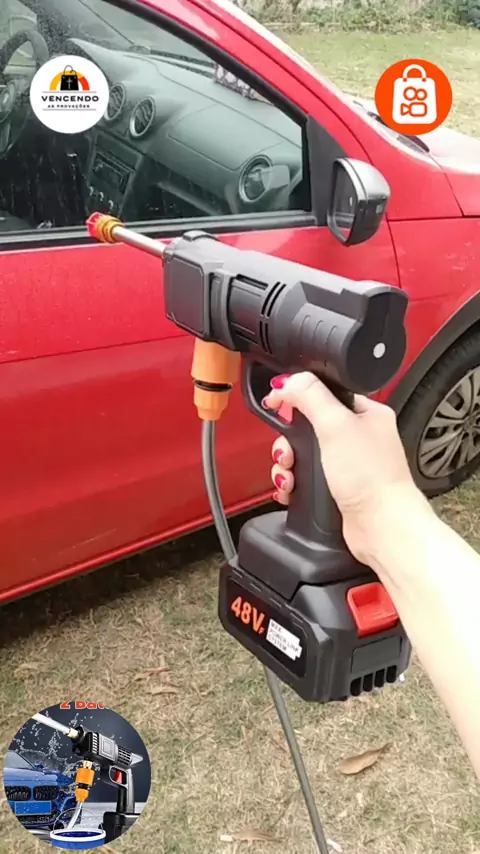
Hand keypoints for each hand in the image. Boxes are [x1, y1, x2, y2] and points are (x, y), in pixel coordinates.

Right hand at [264, 372, 425, 565]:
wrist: (381, 528)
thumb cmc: (372, 479)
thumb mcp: (336, 426)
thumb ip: (310, 397)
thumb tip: (288, 381)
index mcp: (365, 413)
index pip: (322, 392)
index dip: (295, 397)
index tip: (275, 403)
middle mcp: (357, 436)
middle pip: (306, 425)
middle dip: (288, 441)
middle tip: (286, 452)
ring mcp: (347, 463)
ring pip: (302, 453)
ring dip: (287, 465)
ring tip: (288, 475)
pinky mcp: (337, 487)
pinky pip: (305, 477)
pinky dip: (292, 483)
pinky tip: (291, 489)